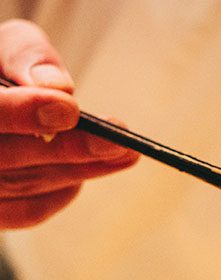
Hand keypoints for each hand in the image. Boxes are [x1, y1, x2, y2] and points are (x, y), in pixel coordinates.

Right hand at [0, 19, 138, 228]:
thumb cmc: (3, 68)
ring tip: (126, 152)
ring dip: (81, 170)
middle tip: (116, 141)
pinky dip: (63, 189)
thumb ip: (26, 57)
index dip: (21, 113)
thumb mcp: (8, 45)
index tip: (69, 109)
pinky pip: (28, 211)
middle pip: (4, 159)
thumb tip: (57, 87)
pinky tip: (92, 167)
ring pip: (23, 187)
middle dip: (67, 150)